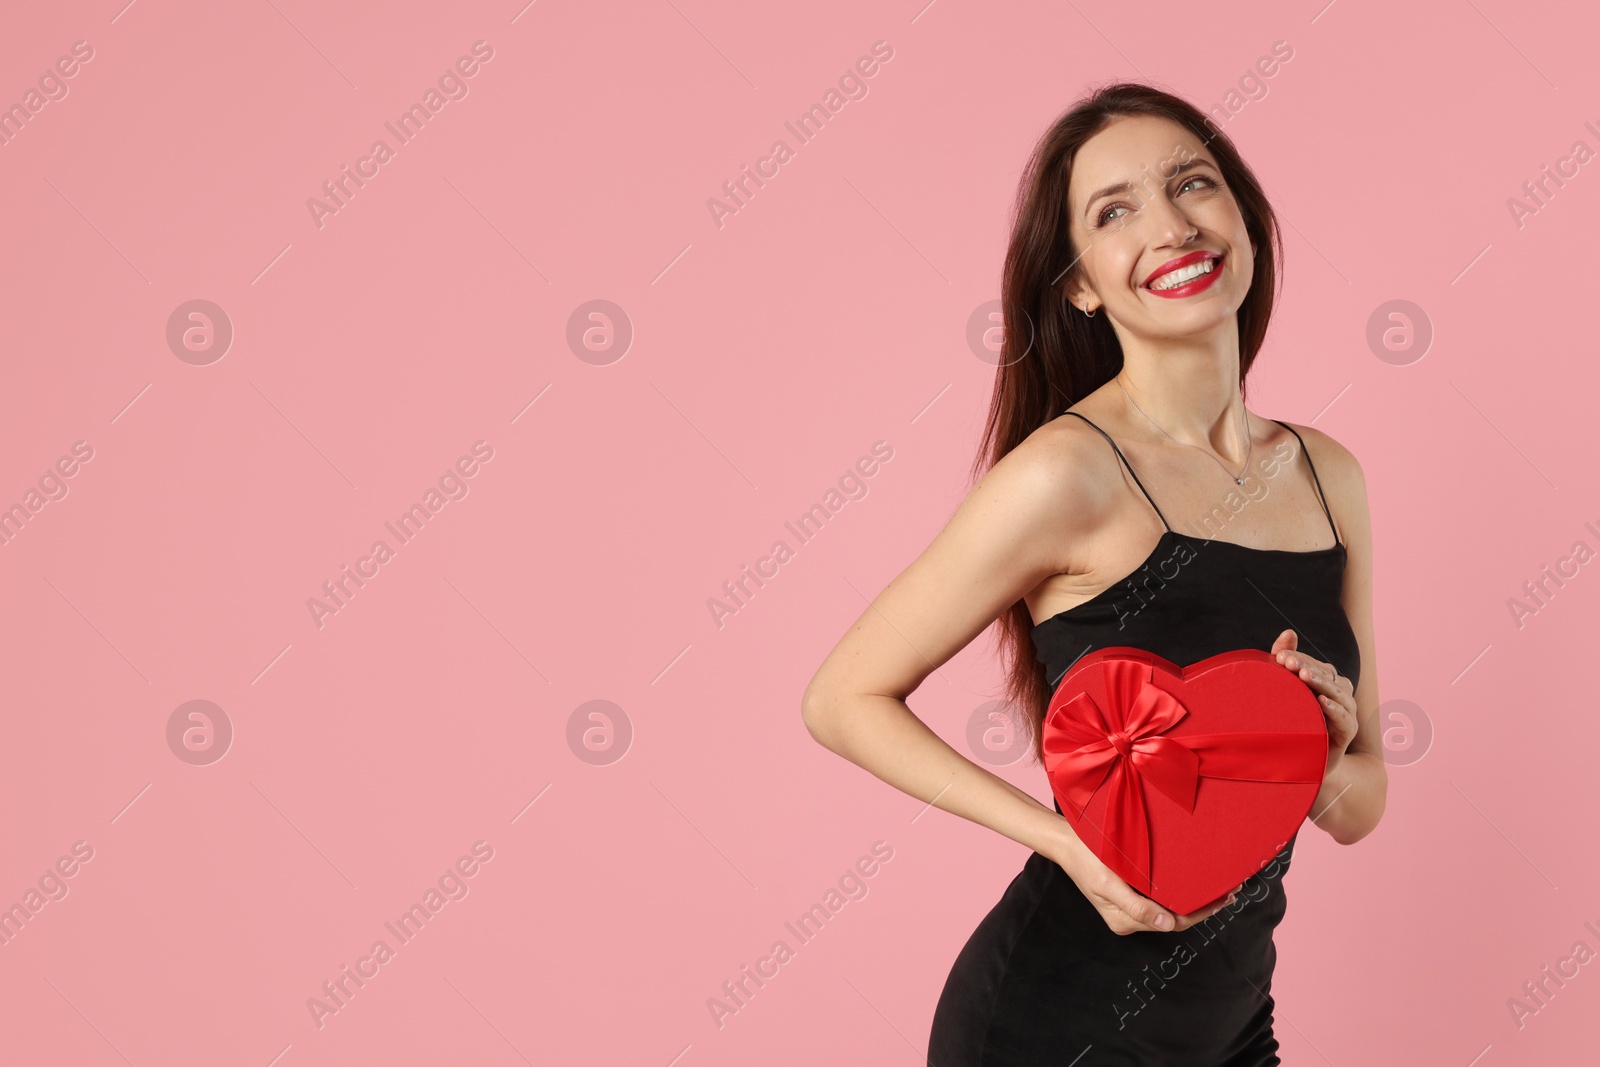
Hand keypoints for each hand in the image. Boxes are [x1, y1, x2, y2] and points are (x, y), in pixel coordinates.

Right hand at [1052, 836, 1243, 935]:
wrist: (1064, 840)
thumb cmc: (1084, 858)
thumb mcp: (1107, 882)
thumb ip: (1136, 906)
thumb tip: (1167, 925)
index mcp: (1125, 921)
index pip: (1174, 922)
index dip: (1201, 913)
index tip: (1224, 899)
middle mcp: (1130, 918)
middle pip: (1174, 917)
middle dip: (1202, 906)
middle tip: (1231, 891)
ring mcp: (1129, 906)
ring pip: (1168, 907)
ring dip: (1192, 898)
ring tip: (1217, 885)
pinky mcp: (1129, 893)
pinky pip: (1159, 897)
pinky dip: (1178, 891)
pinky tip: (1191, 880)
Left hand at [1272, 629, 1356, 770]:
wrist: (1302, 761)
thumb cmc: (1294, 722)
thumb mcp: (1285, 691)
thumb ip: (1286, 661)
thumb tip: (1288, 632)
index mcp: (1326, 682)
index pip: (1314, 664)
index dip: (1299, 658)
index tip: (1279, 657)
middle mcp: (1339, 694)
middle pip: (1327, 675)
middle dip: (1307, 667)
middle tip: (1287, 663)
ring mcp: (1346, 712)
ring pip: (1338, 693)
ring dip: (1321, 683)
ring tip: (1304, 676)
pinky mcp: (1347, 732)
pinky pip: (1344, 718)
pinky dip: (1334, 709)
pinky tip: (1321, 702)